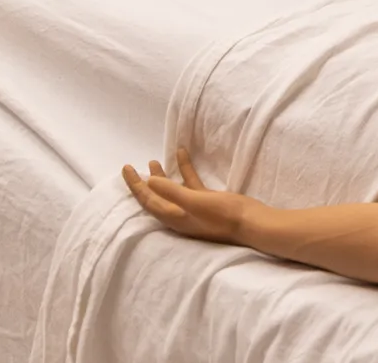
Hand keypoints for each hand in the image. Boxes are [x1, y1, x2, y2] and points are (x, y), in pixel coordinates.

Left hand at [122, 149, 257, 245]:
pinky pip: (190, 184)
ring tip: (153, 161)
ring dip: (162, 176)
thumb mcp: (195, 202)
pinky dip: (185, 170)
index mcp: (174, 217)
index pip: (147, 200)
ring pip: (172, 190)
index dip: (134, 185)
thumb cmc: (223, 216)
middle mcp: (180, 214)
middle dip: (143, 182)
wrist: (251, 223)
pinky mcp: (206, 202)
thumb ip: (171, 192)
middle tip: (132, 167)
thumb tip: (148, 182)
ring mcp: (193, 209)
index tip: (125, 168)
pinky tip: (183, 153)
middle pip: (155, 197)